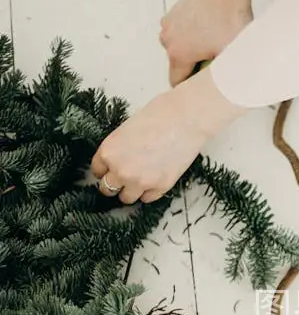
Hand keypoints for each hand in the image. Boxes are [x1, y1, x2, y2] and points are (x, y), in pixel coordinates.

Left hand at [91, 68, 243, 202]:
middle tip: (125, 176)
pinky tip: (154, 178)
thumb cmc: (159, 116)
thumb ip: (118, 149)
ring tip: (140, 179)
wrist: (186, 119)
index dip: (105, 169)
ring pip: (126, 198)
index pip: (97, 171)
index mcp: (108, 152)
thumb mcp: (126, 130)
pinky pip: (147, 198)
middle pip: (107, 189)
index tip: (112, 168)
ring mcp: (140, 181)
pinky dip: (149, 191)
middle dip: (115, 183)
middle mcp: (120, 170)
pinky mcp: (160, 187)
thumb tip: (118, 162)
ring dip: (131, 190)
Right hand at [160, 0, 252, 86]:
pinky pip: (181, 32)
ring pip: (179, 48)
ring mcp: (168, 24)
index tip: (207, 84)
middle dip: (195, 66)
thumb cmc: (230, 17)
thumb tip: (228, 91)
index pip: (177, 84)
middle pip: (179, 65)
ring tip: (215, 42)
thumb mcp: (230, 53)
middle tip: (217, 59)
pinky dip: (192, 34)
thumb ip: (223, 75)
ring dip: (193, 50)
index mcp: (178, 55)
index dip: (193, 87)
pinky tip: (210, 28)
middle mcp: (167, 40)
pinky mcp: (174, 12)